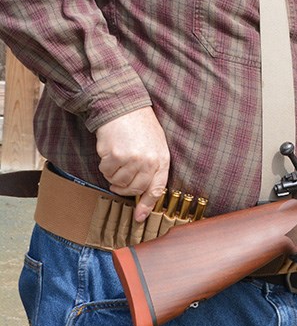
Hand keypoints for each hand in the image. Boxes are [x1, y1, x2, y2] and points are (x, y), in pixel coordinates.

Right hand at [95, 106, 169, 221]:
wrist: (123, 108)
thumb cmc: (140, 127)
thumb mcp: (156, 146)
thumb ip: (153, 167)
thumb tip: (145, 192)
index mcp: (162, 159)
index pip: (157, 189)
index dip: (148, 205)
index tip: (139, 217)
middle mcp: (149, 162)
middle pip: (134, 189)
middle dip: (125, 188)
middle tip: (120, 178)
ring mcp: (132, 159)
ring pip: (118, 182)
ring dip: (114, 175)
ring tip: (117, 158)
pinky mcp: (115, 156)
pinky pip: (106, 172)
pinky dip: (105, 166)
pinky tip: (110, 153)